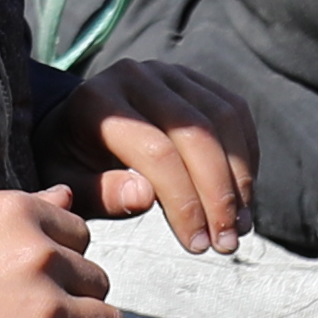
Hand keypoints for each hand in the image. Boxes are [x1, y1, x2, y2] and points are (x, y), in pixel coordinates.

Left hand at [61, 53, 256, 255]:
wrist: (74, 127)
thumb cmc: (71, 164)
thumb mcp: (72, 186)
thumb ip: (103, 193)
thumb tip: (145, 197)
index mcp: (98, 102)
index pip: (156, 152)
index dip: (184, 202)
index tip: (197, 244)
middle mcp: (135, 77)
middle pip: (196, 133)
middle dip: (218, 194)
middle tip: (226, 242)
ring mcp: (168, 73)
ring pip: (222, 120)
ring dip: (239, 177)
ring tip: (240, 225)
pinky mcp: (193, 79)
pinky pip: (234, 111)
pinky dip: (245, 155)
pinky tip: (243, 195)